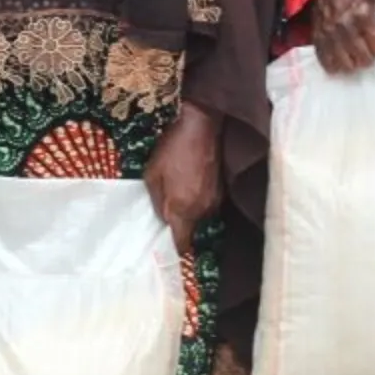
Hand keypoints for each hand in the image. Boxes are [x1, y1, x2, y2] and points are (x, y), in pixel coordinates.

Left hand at [145, 101, 223, 254]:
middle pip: (190, 229)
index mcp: (183, 210)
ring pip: (198, 216)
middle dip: (178, 223)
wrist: (202, 126)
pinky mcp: (222, 190)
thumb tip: (162, 217)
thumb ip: (156, 201)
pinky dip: (198, 198)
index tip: (164, 244)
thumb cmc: (173, 149)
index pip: (181, 243)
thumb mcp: (152, 174)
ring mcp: (215, 201)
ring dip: (189, 209)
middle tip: (166, 209)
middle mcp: (202, 211)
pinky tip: (190, 181)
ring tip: (178, 189)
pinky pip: (206, 203)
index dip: (173, 248)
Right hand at [310, 0, 374, 74]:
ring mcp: (330, 35)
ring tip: (356, 57)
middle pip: (364, 58)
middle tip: (369, 52)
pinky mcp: (318, 40)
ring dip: (354, 63)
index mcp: (362, 13)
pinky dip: (336, 65)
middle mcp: (345, 26)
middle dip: (370, 57)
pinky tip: (341, 59)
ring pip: (346, 65)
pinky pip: (328, 63)